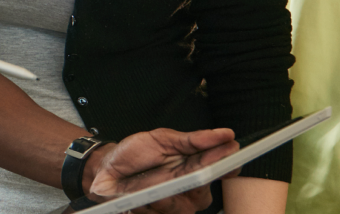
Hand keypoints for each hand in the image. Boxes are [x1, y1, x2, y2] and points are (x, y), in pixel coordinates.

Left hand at [88, 127, 239, 213]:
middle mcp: (193, 191)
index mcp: (197, 167)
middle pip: (202, 190)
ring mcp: (179, 208)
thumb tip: (224, 134)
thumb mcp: (162, 139)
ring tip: (144, 182)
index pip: (222, 169)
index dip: (228, 163)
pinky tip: (138, 196)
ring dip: (160, 193)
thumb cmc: (136, 154)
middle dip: (184, 179)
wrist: (108, 171)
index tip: (230, 152)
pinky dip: (147, 204)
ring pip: (178, 204)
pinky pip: (160, 212)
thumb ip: (193, 140)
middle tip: (169, 170)